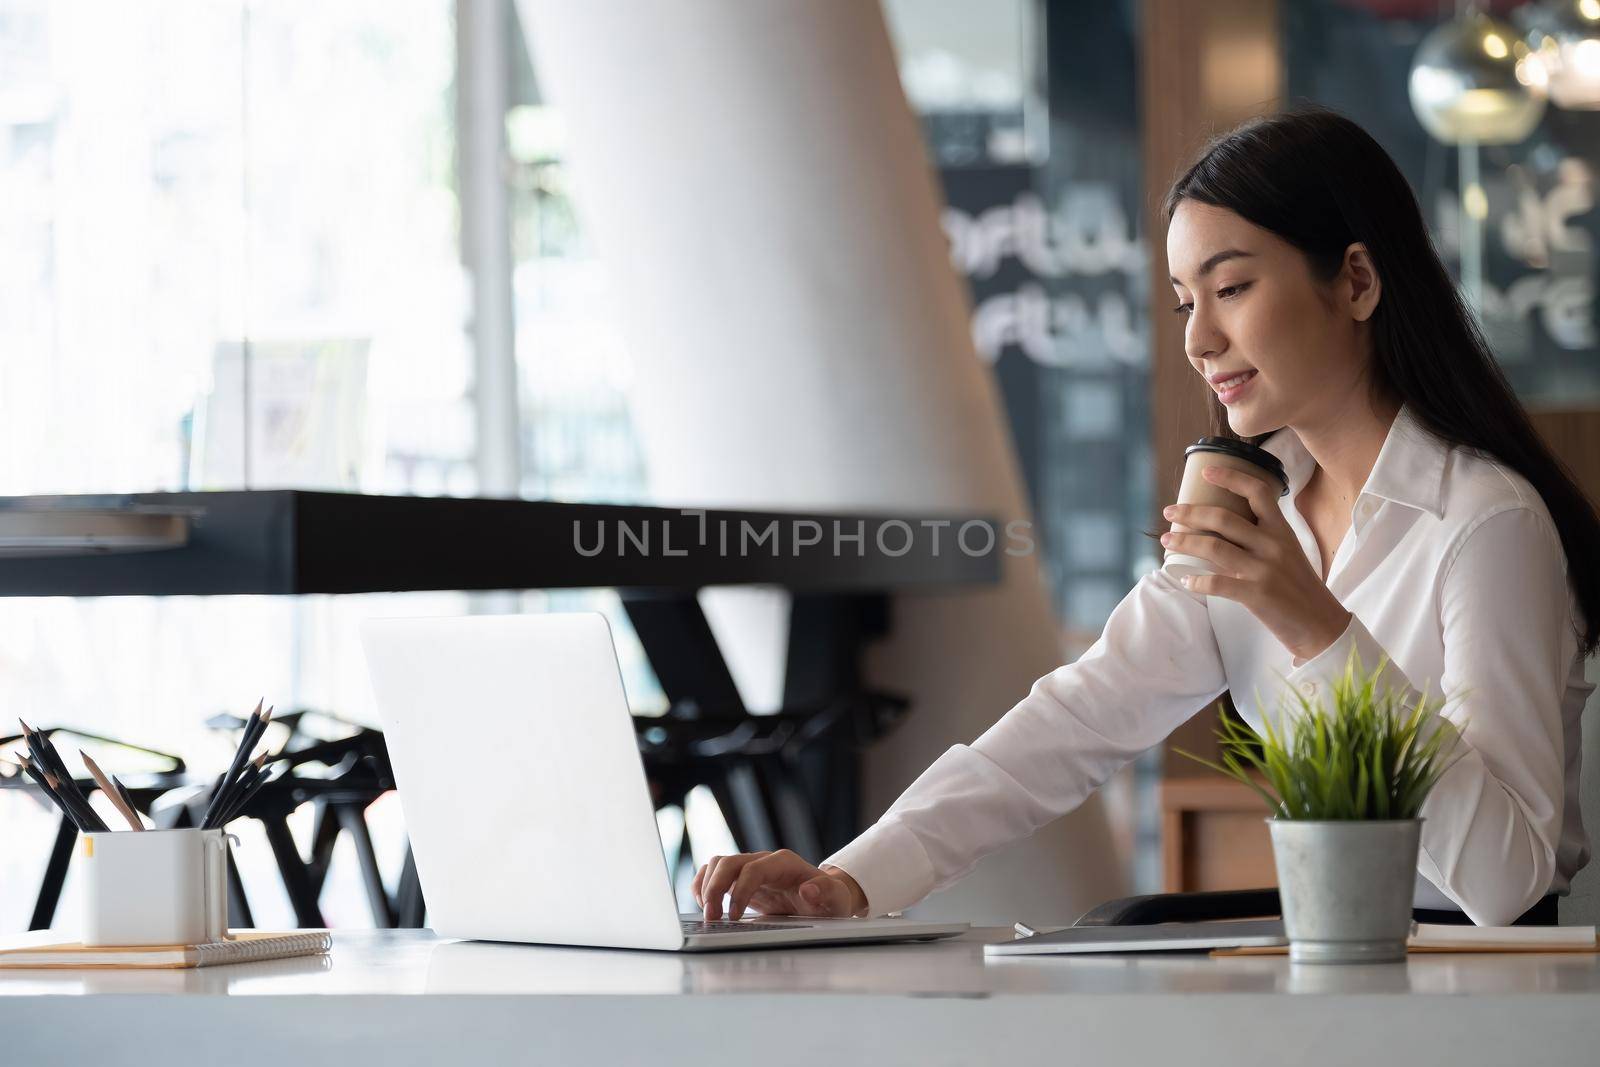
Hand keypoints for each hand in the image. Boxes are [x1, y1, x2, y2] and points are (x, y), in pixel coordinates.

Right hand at [692, 849, 867, 919]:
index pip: (754, 869)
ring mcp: (750, 869)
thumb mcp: (837, 900)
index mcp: (785, 863)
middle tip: (712, 917)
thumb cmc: (829, 900)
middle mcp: (764, 861)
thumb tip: (808, 890)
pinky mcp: (741, 880)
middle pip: (729, 862)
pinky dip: (704, 886)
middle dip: (715, 888)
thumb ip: (827, 893)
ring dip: (707, 887)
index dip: (740, 890)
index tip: (734, 916)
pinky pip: (714, 874)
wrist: (824, 899)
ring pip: (718, 864)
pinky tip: (705, 905)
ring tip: (708, 915)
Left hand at [1161, 464, 1351, 661]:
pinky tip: (1186, 581)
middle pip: (1223, 518)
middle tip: (1169, 511)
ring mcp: (1264, 569)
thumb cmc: (1298, 587)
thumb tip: (1222, 526)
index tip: (1206, 471)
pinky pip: (1217, 583)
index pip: (1258, 492)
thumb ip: (1262, 537)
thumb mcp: (1288, 552)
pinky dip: (1197, 582)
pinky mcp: (1256, 594)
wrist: (1320, 624)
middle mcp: (1273, 545)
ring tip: (1166, 540)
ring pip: (1214, 547)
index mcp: (1281, 530)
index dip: (1231, 477)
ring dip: (1184, 542)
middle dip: (1190, 512)